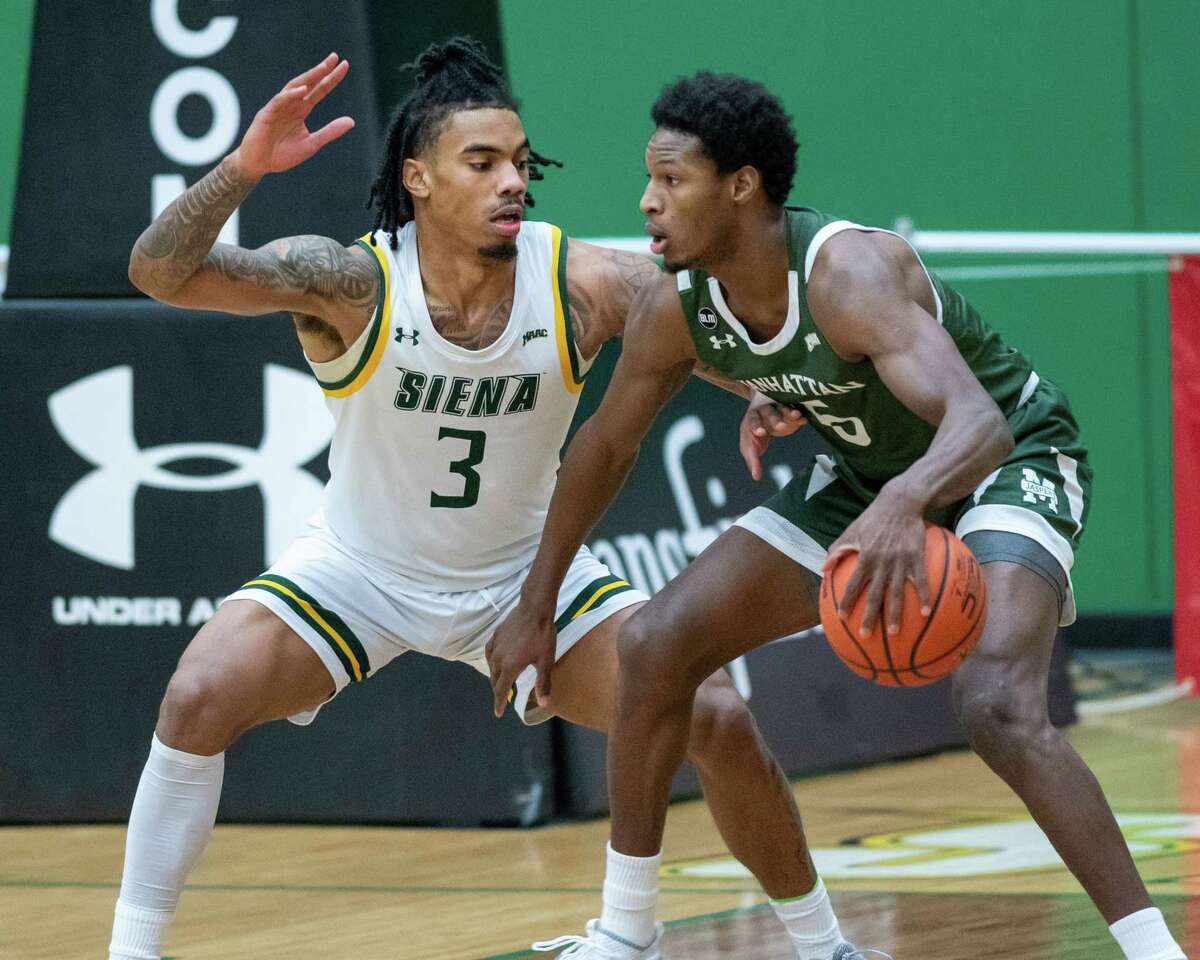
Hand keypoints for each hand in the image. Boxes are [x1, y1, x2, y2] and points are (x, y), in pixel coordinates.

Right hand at [232, 54, 354, 179]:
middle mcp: (291, 105)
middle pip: (308, 83)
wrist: (259, 165)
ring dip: (308, 77)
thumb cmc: (282, 154)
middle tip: (335, 57)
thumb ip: (330, 131)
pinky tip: (303, 90)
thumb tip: (352, 121)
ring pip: (294, 87)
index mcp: (301, 110)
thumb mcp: (312, 144)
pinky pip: (280, 101)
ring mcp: (278, 107)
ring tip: (322, 68)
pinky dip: (291, 95)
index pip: (320, 90)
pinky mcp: (266, 114)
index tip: (344, 66)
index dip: (331, 79)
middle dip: (321, 70)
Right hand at [485, 596, 557, 718]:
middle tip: (502, 700)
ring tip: (500, 683)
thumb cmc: (542, 635)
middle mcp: (498, 658)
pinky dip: (491, 662)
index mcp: (509, 666)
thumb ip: (543, 682)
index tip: (498, 713)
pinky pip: (489, 654)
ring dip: (494, 678)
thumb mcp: (546, 661)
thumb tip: (543, 703)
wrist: (534, 609)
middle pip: (494, 680)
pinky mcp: (495, 636)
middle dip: (497, 692)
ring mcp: (495, 646)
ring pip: (490, 667)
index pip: (501, 690)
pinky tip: (495, 662)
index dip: (499, 703)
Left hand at [739, 391, 805, 480]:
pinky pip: (795, 410)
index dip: (756, 428)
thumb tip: (756, 477)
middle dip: (775, 419)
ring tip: (796, 415)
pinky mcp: (790, 412)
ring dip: (788, 413)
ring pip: (782, 409)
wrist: (761, 408)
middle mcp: (764, 412)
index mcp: (751, 421)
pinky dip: (799, 414)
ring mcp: (778, 410)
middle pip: (768, 413)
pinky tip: (804, 418)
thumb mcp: (750, 446)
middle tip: (781, 426)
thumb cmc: (754, 432)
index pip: (752, 424)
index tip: (761, 432)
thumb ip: (753, 460)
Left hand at [823, 485, 931, 637]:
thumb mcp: (851, 531)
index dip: (847, 601)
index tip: (842, 617)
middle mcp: (881, 563)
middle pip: (874, 595)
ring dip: (894, 614)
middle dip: (869, 616)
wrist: (901, 503)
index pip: (853, 584)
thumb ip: (837, 550)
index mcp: (864, 558)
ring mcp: (900, 562)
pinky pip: (920, 581)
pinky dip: (924, 597)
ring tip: (893, 633)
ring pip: (896, 593)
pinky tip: (926, 613)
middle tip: (865, 635)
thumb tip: (823, 568)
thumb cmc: (873, 518)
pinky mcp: (916, 558)